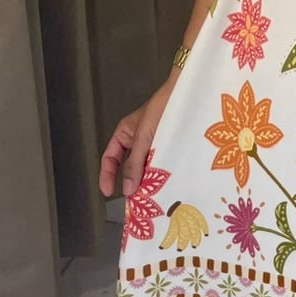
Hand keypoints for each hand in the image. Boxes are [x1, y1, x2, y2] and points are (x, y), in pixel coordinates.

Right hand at [100, 74, 178, 198]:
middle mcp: (138, 140)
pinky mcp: (170, 147)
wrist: (189, 94)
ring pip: (146, 167)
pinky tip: (166, 185)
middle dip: (131, 182)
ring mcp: (154, 144)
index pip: (110, 158)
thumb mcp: (144, 136)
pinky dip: (162, 175)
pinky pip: (161, 164)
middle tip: (136, 201)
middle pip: (128, 166)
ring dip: (148, 180)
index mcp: (125, 133)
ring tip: (152, 197)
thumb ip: (135, 162)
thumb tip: (127, 189)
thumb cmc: (162, 107)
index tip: (108, 192)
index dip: (106, 175)